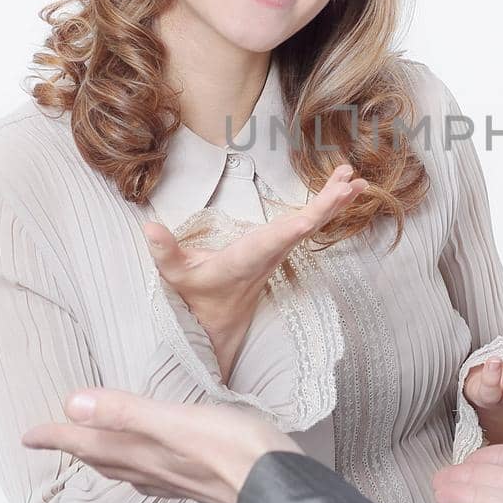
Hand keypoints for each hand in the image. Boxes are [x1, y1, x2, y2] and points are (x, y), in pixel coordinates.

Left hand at [22, 388, 299, 502]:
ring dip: (103, 460)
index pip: (88, 443)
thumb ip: (126, 411)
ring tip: (90, 454)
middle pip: (103, 460)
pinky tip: (151, 470)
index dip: (57, 437)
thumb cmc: (238, 452)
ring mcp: (179, 480)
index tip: (28, 435)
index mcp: (145, 452)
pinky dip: (138, 470)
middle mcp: (156, 470)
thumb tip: (73, 404)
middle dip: (75, 449)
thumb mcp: (178, 421)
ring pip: (127, 471)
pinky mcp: (201, 482)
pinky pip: (154, 478)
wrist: (280, 490)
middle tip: (52, 441)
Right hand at [143, 162, 368, 381]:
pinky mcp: (280, 246)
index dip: (301, 223)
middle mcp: (270, 253)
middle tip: (350, 182)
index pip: (279, 239)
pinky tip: (340, 191)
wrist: (216, 323)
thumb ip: (165, 252)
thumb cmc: (197, 296)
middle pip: (305, 227)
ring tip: (353, 179)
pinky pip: (308, 224)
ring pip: (312, 224)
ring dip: (333, 201)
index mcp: (249, 257)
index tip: (321, 209)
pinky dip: (325, 207)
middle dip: (328, 205)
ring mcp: (279, 250)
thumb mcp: (175, 276)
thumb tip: (149, 227)